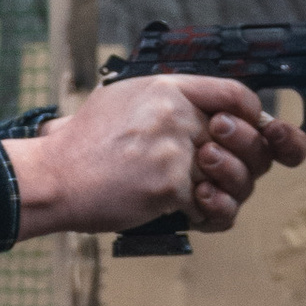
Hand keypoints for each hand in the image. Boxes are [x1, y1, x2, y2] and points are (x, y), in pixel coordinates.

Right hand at [3, 73, 305, 239]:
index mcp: (168, 88)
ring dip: (226, 193)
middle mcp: (177, 115)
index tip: (246, 132)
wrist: (53, 177)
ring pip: (234, 176)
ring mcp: (175, 150)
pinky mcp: (170, 186)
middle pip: (245, 138)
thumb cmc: (83, 146)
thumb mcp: (123, 99)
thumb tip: (207, 115)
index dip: (251, 117)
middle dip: (244, 162)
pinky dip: (205, 216)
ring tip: (204, 197)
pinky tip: (188, 214)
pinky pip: (211, 206)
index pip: (236, 94)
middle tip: (225, 174)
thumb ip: (168, 102)